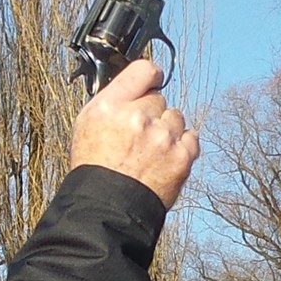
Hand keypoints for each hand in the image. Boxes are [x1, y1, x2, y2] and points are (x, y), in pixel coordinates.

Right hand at [70, 59, 197, 207]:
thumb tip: (136, 87)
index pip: (144, 70)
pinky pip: (191, 138)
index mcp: (110, 106)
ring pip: (176, 118)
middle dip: (151, 114)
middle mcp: (138, 117)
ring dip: (167, 131)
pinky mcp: (182, 157)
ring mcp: (163, 137)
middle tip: (138, 137)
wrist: (106, 210)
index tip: (153, 81)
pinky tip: (164, 160)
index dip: (151, 76)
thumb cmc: (95, 169)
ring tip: (149, 153)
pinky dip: (181, 147)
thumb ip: (114, 100)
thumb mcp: (88, 124)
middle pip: (159, 99)